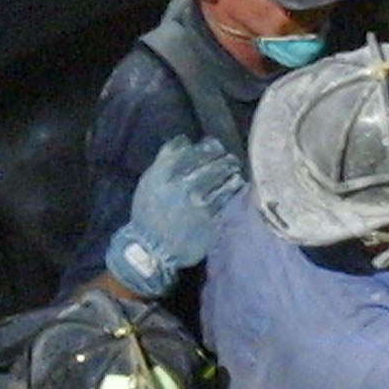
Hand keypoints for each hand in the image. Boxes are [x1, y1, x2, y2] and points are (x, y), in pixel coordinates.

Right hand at [106, 135, 242, 298]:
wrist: (151, 248)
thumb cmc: (150, 211)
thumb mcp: (149, 180)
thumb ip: (166, 158)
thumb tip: (186, 140)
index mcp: (168, 174)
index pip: (200, 151)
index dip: (212, 147)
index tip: (216, 148)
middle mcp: (185, 186)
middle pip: (217, 164)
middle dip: (226, 160)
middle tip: (230, 160)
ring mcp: (201, 205)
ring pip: (227, 180)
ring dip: (233, 174)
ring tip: (235, 173)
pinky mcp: (212, 221)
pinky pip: (231, 200)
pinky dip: (237, 191)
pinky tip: (238, 188)